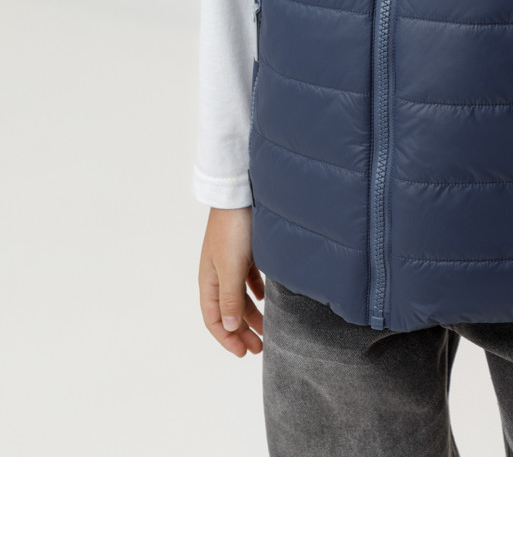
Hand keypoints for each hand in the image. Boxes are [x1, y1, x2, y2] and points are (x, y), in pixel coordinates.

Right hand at [198, 206, 265, 356]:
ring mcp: (231, 263)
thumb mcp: (231, 268)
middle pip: (229, 312)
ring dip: (252, 315)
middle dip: (242, 332)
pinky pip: (249, 280)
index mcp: (209, 281)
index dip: (227, 338)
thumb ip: (230, 298)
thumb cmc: (232, 230)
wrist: (240, 195)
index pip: (214, 320)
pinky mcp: (245, 252)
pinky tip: (265, 298)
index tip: (244, 353)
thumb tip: (229, 328)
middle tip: (259, 348)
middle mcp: (218, 275)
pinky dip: (256, 293)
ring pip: (241, 298)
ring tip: (268, 329)